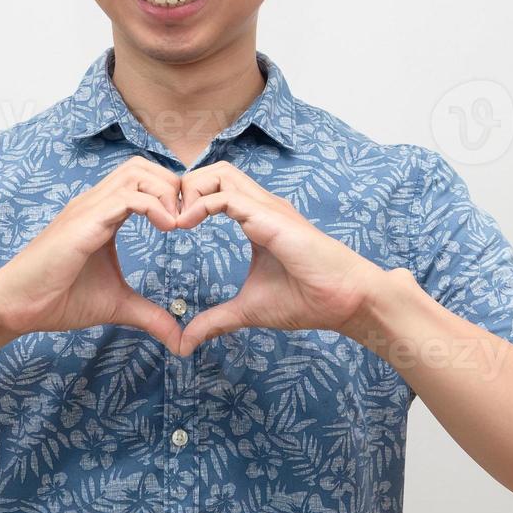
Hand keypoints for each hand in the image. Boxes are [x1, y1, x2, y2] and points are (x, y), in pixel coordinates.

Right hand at [0, 156, 185, 352]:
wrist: (15, 306)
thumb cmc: (57, 300)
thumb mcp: (116, 306)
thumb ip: (150, 316)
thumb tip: (178, 339)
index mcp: (102, 213)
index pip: (142, 180)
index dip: (170, 195)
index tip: (186, 225)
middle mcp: (94, 202)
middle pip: (142, 165)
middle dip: (172, 185)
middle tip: (187, 220)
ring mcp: (88, 208)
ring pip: (137, 172)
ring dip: (166, 192)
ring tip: (177, 224)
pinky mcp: (84, 222)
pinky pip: (128, 197)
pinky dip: (155, 206)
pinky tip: (167, 229)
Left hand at [172, 161, 386, 355]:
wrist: (345, 301)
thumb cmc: (307, 300)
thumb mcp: (248, 310)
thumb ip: (216, 321)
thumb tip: (186, 342)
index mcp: (256, 218)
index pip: (215, 189)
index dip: (187, 201)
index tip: (168, 228)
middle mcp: (261, 206)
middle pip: (213, 171)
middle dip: (183, 187)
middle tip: (166, 219)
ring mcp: (267, 207)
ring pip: (218, 172)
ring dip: (189, 191)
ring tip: (174, 222)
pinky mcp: (270, 217)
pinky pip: (226, 196)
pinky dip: (199, 205)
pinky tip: (184, 227)